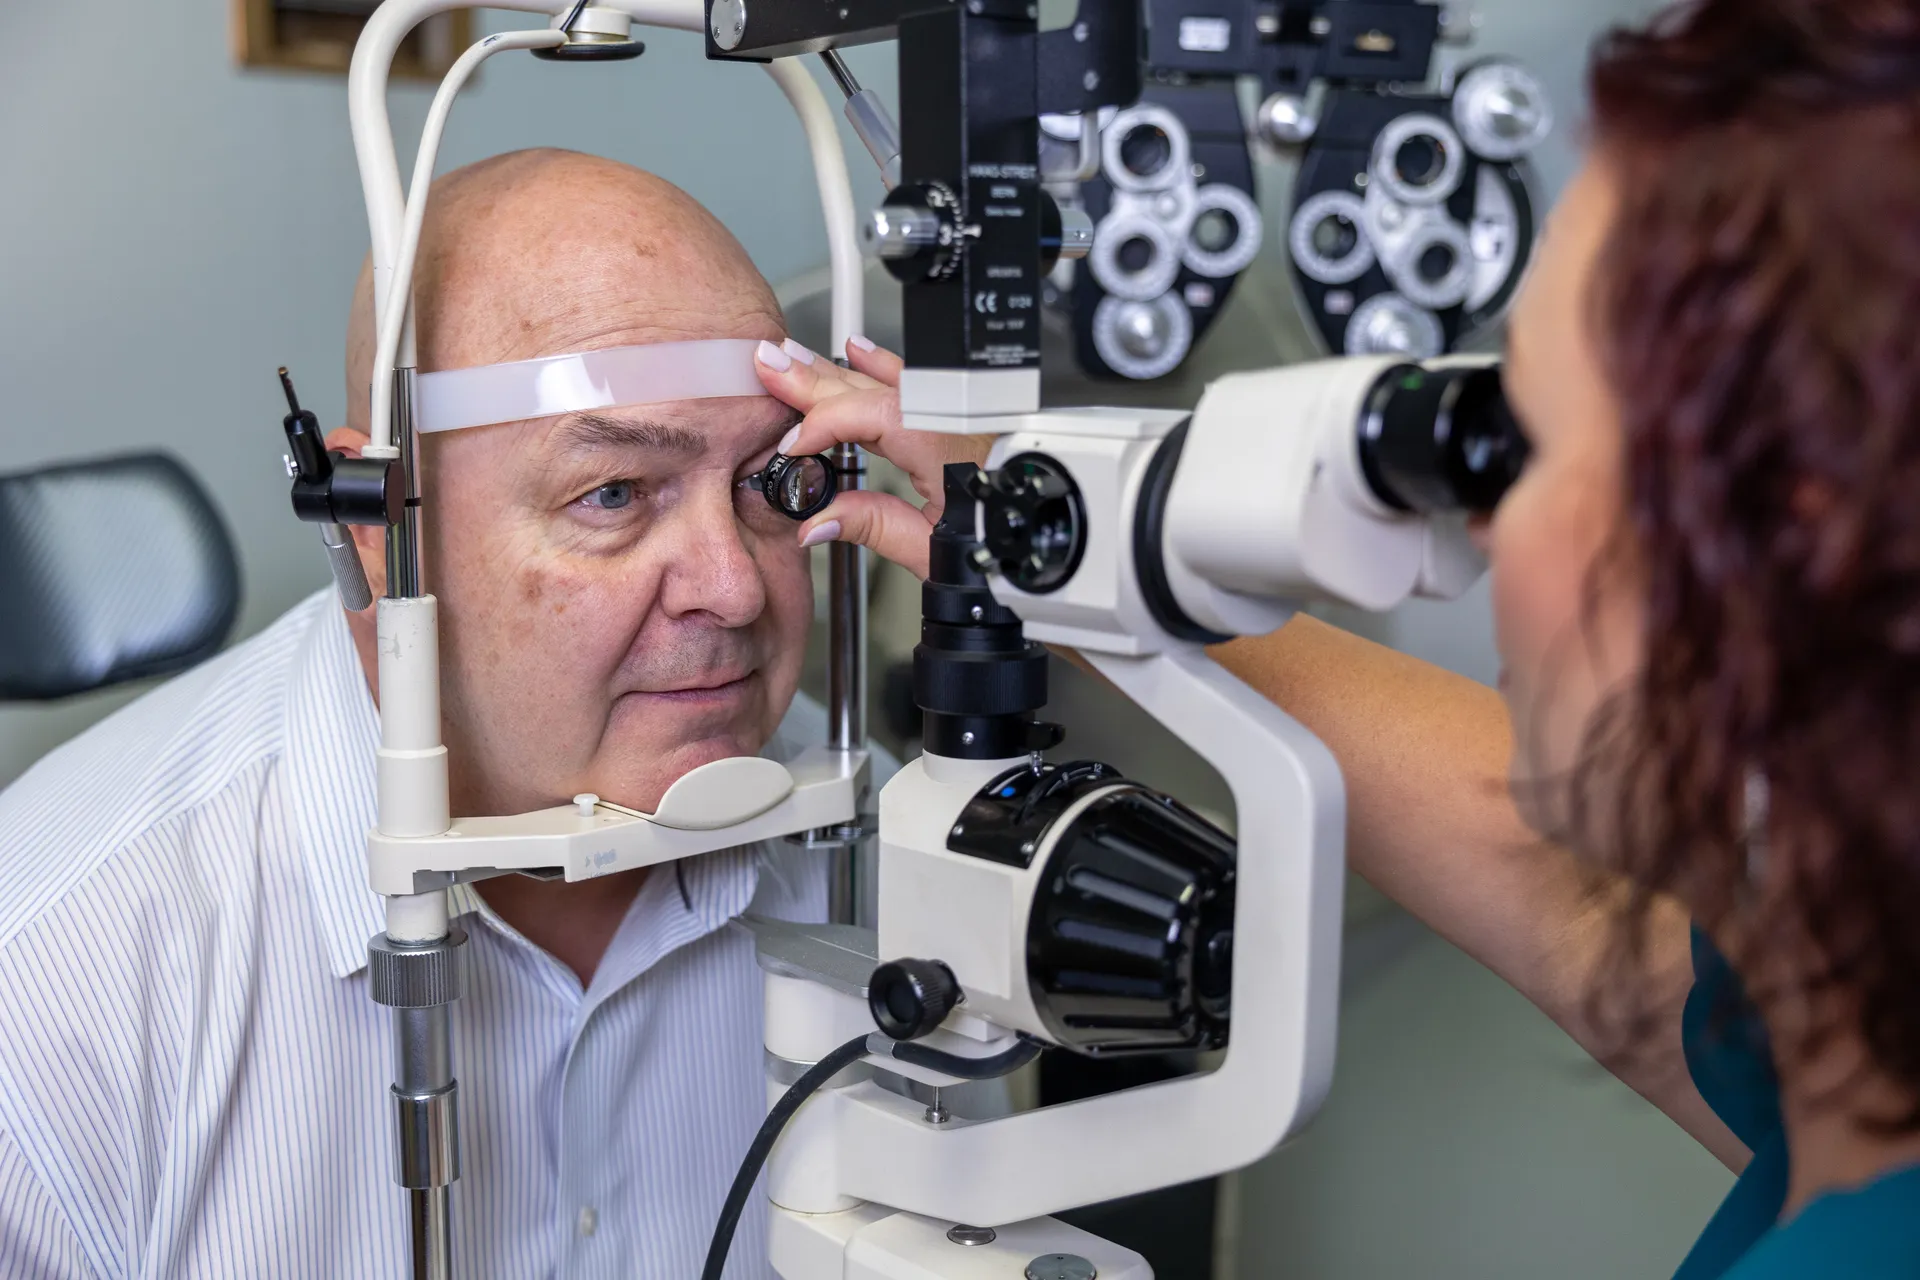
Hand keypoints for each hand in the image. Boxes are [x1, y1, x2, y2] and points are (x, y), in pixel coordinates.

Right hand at [754, 336, 992, 579]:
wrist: (1039, 542)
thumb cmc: (999, 550)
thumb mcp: (931, 551)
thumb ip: (871, 528)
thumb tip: (815, 523)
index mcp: (946, 448)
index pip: (871, 415)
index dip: (823, 425)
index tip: (792, 448)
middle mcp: (952, 422)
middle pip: (871, 390)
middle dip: (814, 379)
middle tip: (769, 366)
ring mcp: (956, 418)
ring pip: (887, 384)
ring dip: (836, 372)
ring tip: (792, 359)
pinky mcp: (956, 423)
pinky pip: (914, 384)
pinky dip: (883, 368)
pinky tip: (858, 350)